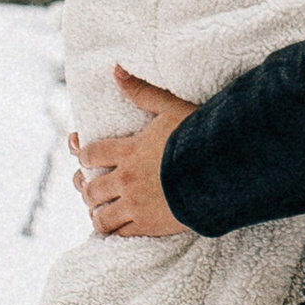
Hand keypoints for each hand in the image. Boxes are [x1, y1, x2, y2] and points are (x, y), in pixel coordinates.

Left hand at [71, 68, 199, 236]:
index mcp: (129, 150)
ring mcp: (136, 205)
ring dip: (96, 213)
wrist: (222, 173)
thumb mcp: (173, 108)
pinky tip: (116, 228)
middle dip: (85, 187)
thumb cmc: (201, 138)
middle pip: (90, 188)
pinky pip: (120, 234)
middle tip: (87, 185)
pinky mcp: (149, 225)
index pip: (90, 153)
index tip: (81, 154)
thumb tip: (117, 70)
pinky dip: (114, 231)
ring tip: (99, 210)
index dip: (82, 154)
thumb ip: (143, 92)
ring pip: (100, 216)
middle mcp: (127, 179)